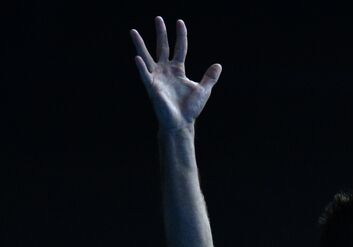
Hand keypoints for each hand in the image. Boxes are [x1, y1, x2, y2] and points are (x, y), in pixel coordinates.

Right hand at [130, 16, 220, 131]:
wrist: (181, 123)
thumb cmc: (190, 108)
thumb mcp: (203, 90)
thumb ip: (209, 77)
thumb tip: (218, 65)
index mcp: (178, 70)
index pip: (180, 48)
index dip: (180, 36)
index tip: (179, 22)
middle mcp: (165, 70)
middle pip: (162, 47)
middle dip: (161, 33)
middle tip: (158, 18)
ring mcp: (157, 77)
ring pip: (147, 57)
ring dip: (140, 45)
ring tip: (133, 31)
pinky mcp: (152, 87)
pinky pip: (145, 75)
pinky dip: (141, 67)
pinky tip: (137, 58)